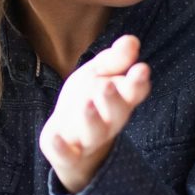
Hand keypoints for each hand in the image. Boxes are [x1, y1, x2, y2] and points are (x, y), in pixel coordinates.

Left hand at [39, 35, 151, 192]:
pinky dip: (60, 148)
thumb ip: (114, 60)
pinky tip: (54, 137)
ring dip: (91, 120)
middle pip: (117, 114)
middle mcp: (109, 121)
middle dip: (114, 101)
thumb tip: (132, 40)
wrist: (70, 139)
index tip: (141, 69)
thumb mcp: (98, 75)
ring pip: (94, 133)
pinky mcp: (68, 154)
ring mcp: (88, 139)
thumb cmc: (88, 99)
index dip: (138, 82)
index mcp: (121, 100)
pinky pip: (66, 154)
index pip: (135, 92)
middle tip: (108, 86)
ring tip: (87, 104)